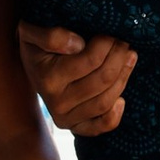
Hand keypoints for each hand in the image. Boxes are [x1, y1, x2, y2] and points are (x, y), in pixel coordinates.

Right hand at [17, 21, 136, 135]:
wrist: (30, 66)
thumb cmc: (36, 45)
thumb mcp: (32, 32)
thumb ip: (51, 36)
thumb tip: (77, 45)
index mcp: (48, 78)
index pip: (91, 60)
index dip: (107, 44)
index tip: (109, 33)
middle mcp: (56, 102)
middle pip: (103, 80)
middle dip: (119, 57)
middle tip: (123, 42)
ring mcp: (66, 117)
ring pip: (106, 100)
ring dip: (123, 77)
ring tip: (128, 57)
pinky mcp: (75, 127)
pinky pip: (101, 126)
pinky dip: (115, 115)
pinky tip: (122, 99)